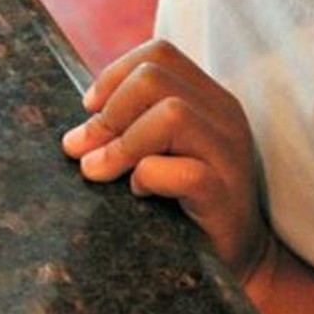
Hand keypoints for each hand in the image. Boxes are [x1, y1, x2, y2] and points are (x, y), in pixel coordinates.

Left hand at [61, 39, 273, 284]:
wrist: (237, 258)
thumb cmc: (186, 204)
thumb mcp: (159, 155)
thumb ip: (129, 132)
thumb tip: (75, 137)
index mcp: (209, 98)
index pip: (158, 54)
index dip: (114, 75)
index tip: (88, 110)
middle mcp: (225, 115)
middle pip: (155, 77)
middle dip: (110, 112)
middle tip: (86, 150)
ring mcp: (229, 153)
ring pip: (171, 114)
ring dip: (123, 144)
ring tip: (103, 172)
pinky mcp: (225, 194)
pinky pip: (183, 171)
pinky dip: (149, 178)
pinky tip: (140, 194)